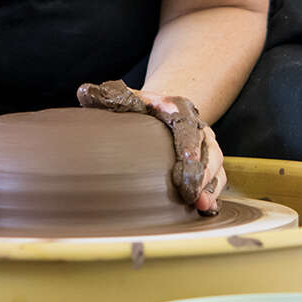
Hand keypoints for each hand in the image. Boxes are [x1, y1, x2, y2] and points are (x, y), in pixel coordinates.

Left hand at [76, 79, 225, 213]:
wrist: (163, 112)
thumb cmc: (142, 109)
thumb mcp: (128, 98)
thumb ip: (109, 97)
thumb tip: (84, 93)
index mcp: (179, 109)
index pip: (189, 127)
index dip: (191, 145)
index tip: (187, 162)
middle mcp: (199, 128)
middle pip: (208, 151)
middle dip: (202, 174)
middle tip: (191, 194)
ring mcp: (207, 147)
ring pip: (216, 167)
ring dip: (209, 187)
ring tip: (199, 204)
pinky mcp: (209, 165)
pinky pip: (217, 180)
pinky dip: (212, 194)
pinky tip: (204, 208)